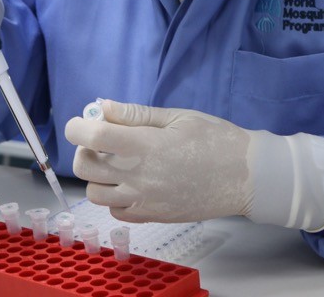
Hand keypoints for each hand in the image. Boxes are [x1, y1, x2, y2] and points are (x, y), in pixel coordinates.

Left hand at [65, 100, 323, 229]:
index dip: (77, 127)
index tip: (80, 122)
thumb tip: (102, 107)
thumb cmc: (215, 139)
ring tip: (114, 162)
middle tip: (99, 140)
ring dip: (96, 175)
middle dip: (83, 149)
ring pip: (95, 193)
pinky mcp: (152, 216)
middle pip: (86, 167)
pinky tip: (129, 182)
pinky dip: (113, 197)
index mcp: (146, 146)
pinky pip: (116, 211)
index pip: (93, 137)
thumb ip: (136, 114)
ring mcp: (144, 201)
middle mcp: (140, 177)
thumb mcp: (177, 116)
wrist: (245, 176)